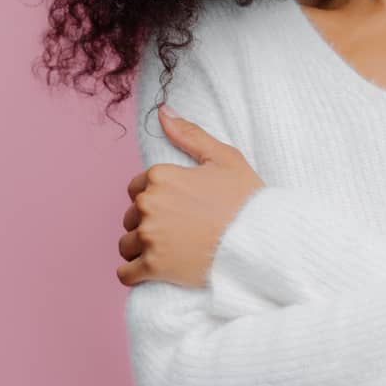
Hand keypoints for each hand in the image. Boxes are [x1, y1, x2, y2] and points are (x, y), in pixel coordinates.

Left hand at [115, 104, 265, 288]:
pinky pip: (125, 273)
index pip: (137, 188)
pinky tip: (150, 272)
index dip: (155, 197)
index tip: (177, 207)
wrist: (260, 241)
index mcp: (161, 176)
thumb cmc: (245, 198)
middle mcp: (149, 204)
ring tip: (169, 252)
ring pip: (126, 244)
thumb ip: (189, 134)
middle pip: (131, 216)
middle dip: (147, 223)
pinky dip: (133, 274)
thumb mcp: (222, 157)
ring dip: (141, 249)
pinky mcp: (153, 267)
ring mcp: (150, 237)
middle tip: (177, 230)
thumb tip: (162, 111)